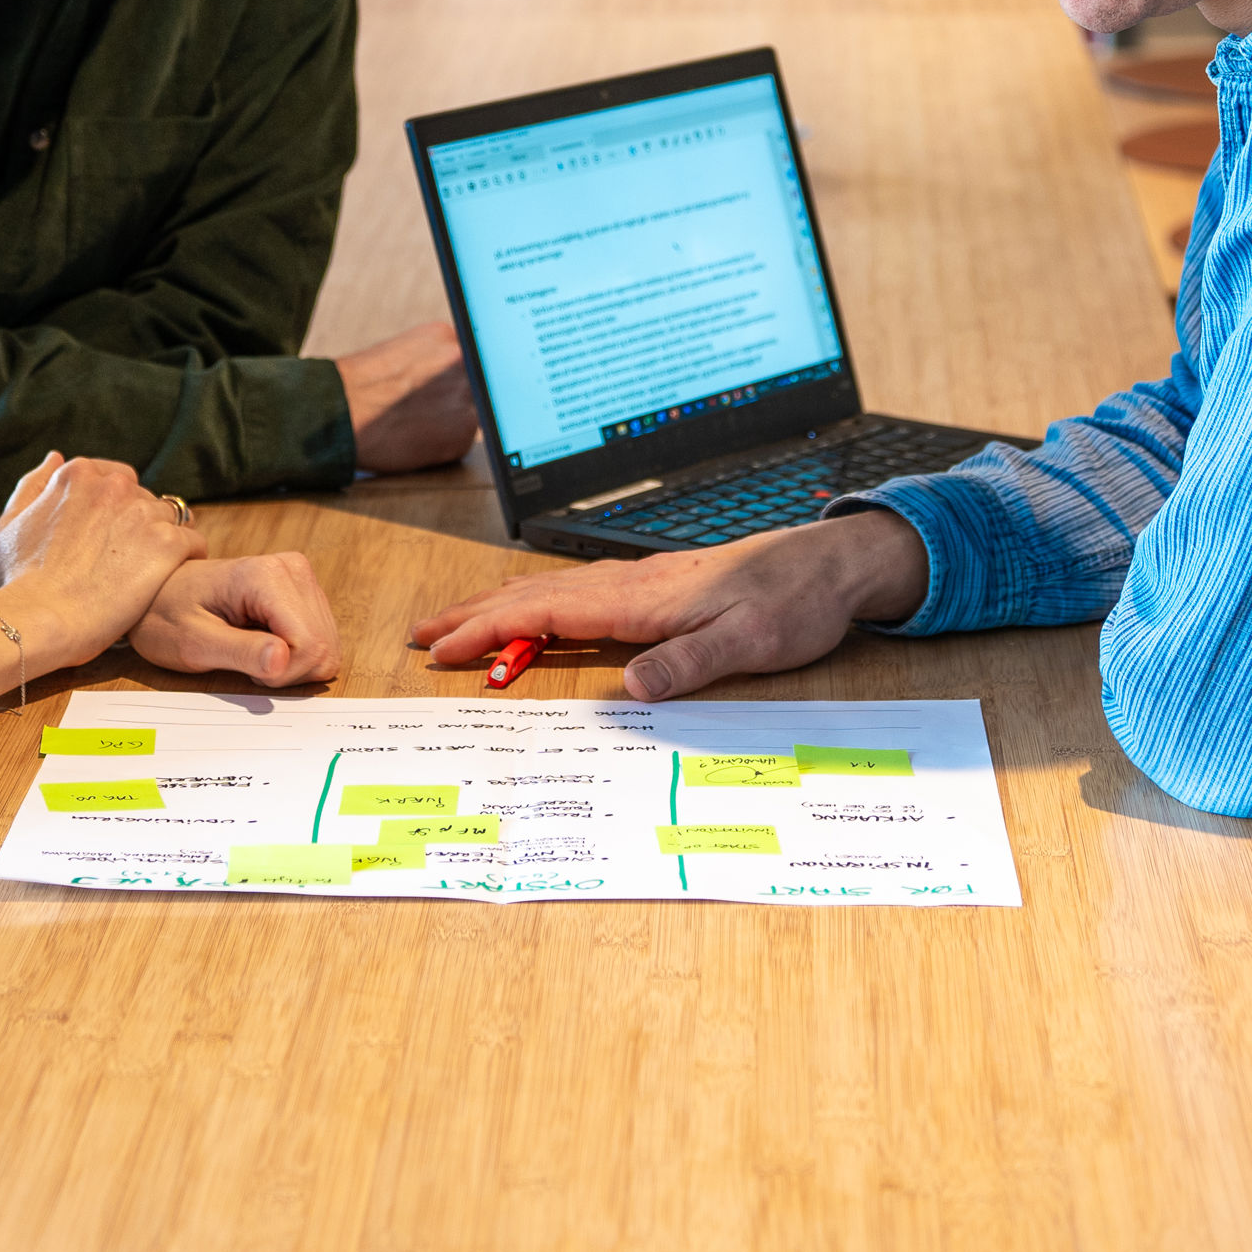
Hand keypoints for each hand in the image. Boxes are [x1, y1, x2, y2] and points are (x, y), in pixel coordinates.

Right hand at [0, 453, 204, 694]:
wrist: (39, 617)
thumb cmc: (19, 579)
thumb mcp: (11, 523)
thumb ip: (34, 485)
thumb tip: (55, 458)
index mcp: (78, 475)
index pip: (116, 479)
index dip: (116, 510)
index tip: (110, 537)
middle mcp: (114, 485)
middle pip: (144, 498)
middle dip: (139, 524)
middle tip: (127, 561)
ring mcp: (143, 512)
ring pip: (170, 518)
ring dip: (163, 540)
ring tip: (151, 572)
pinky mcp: (167, 543)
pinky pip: (193, 542)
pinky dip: (188, 557)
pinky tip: (172, 578)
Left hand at [129, 554, 342, 687]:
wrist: (158, 593)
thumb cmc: (166, 615)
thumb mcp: (193, 643)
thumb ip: (239, 652)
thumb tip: (282, 660)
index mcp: (265, 576)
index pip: (308, 643)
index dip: (281, 672)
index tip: (244, 669)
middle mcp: (292, 569)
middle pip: (323, 646)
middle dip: (288, 669)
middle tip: (246, 662)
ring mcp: (301, 577)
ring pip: (326, 645)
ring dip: (292, 663)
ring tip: (251, 651)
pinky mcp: (303, 591)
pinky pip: (320, 639)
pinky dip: (295, 655)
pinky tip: (263, 644)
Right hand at [335, 320, 476, 472]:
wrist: (338, 414)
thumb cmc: (359, 385)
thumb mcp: (402, 351)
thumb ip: (434, 357)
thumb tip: (451, 372)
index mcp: (445, 337)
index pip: (471, 353)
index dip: (458, 371)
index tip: (448, 381)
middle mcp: (462, 364)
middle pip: (479, 380)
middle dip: (459, 393)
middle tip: (428, 404)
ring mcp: (466, 399)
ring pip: (473, 411)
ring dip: (452, 418)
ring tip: (415, 420)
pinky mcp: (463, 435)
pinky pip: (462, 439)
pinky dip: (444, 443)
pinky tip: (416, 438)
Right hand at [408, 511, 930, 700]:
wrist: (831, 564)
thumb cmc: (796, 602)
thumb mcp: (752, 641)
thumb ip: (690, 661)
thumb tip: (630, 688)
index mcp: (643, 598)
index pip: (546, 612)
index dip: (489, 631)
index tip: (441, 648)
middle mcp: (634, 584)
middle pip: (535, 595)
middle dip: (474, 614)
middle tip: (420, 635)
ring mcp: (643, 583)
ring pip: (553, 592)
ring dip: (500, 608)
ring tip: (458, 625)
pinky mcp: (658, 587)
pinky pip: (579, 594)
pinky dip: (539, 606)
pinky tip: (535, 617)